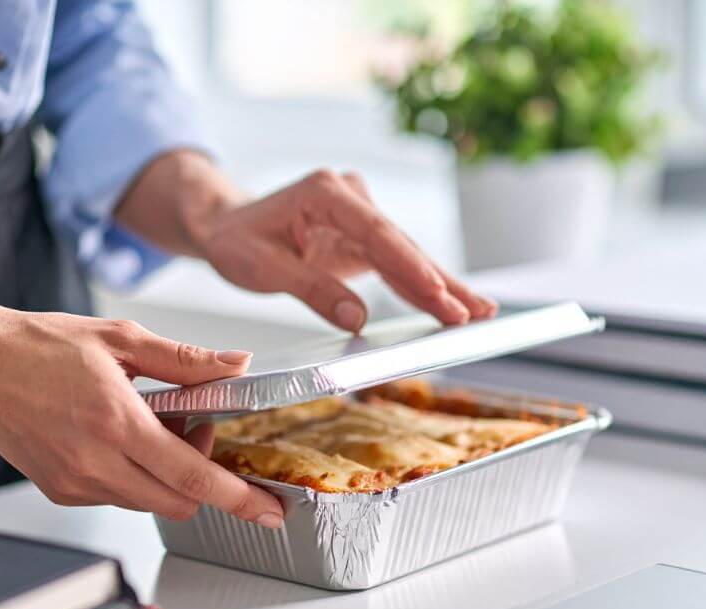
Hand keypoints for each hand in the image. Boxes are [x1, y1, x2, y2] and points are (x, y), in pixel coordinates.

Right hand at [0, 296, 283, 524]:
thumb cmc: (42, 346)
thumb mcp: (122, 339)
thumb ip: (186, 361)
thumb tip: (236, 366)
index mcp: (116, 422)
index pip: (192, 476)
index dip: (238, 497)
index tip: (269, 511)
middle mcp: (94, 462)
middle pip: (178, 502)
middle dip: (205, 478)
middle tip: (194, 429)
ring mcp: (74, 482)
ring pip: (149, 501)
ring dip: (169, 474)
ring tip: (151, 425)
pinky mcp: (60, 490)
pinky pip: (119, 497)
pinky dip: (138, 476)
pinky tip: (124, 440)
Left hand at [115, 152, 497, 331]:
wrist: (226, 226)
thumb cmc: (238, 242)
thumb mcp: (263, 268)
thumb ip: (312, 290)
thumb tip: (358, 319)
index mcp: (326, 193)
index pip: (377, 234)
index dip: (410, 268)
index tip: (437, 295)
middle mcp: (350, 197)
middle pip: (403, 244)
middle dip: (440, 282)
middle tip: (476, 312)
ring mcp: (360, 215)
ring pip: (407, 255)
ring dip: (441, 286)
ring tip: (478, 312)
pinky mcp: (362, 236)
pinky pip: (395, 264)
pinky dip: (419, 286)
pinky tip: (448, 303)